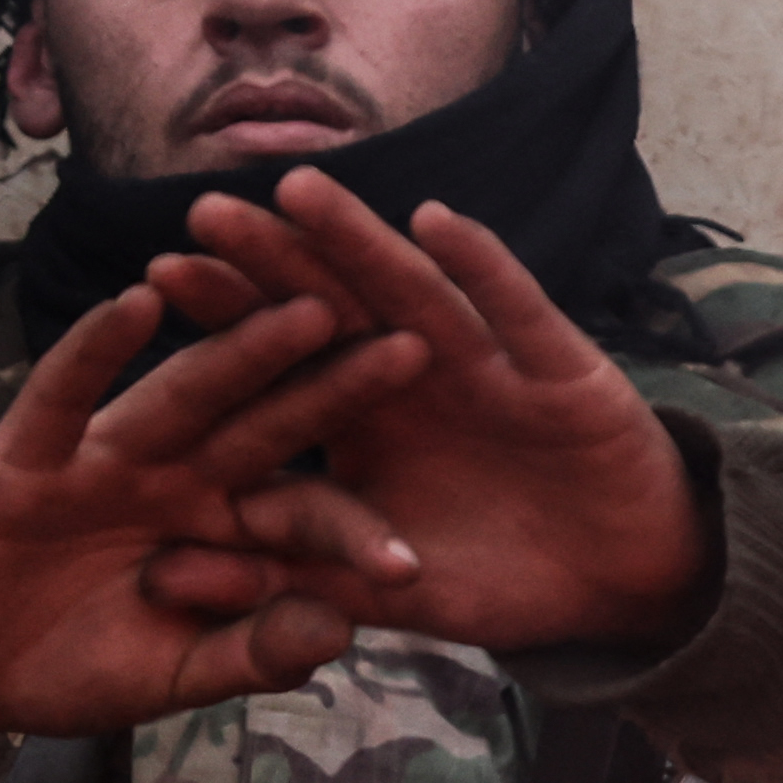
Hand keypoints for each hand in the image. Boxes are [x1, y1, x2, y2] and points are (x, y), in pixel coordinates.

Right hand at [0, 283, 423, 741]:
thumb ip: (253, 654)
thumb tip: (341, 632)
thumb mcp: (175, 677)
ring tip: (308, 307)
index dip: (362, 528)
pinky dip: (96, 352)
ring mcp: (106, 459)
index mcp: (225, 528)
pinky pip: (67, 395)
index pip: (307, 517)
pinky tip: (138, 303)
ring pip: (186, 395)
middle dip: (338, 389)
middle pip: (271, 426)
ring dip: (242, 351)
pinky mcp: (27, 455)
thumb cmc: (71, 666)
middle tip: (420, 345)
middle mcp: (178, 478)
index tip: (427, 545)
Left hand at [144, 171, 710, 650]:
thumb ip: (282, 577)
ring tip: (299, 190)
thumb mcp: (380, 589)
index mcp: (368, 421)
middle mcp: (421, 378)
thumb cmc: (503, 580)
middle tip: (207, 209)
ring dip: (360, 241)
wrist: (624, 592)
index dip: (228, 313)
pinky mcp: (563, 372)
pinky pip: (518, 314)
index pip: (287, 357)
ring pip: (416, 293)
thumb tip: (161, 577)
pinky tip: (439, 222)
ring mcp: (492, 368)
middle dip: (274, 257)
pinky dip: (483, 269)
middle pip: (338, 305)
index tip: (158, 275)